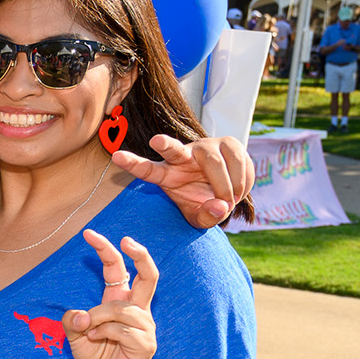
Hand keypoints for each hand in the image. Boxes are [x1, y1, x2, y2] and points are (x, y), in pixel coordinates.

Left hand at [63, 229, 157, 358]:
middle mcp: (138, 310)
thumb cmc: (95, 357)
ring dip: (98, 317)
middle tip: (126, 240)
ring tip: (88, 331)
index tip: (89, 234)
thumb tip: (79, 314)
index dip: (107, 250)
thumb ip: (71, 320)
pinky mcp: (147, 343)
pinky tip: (96, 340)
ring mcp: (146, 326)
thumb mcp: (74, 335)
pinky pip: (122, 329)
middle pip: (149, 275)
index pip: (119, 270)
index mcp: (121, 302)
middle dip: (141, 255)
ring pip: (121, 308)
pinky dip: (103, 332)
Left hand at [115, 133, 251, 228]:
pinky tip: (240, 191)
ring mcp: (206, 146)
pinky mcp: (229, 142)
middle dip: (166, 145)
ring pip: (215, 163)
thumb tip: (221, 205)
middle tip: (156, 140)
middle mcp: (183, 156)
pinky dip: (243, 182)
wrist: (226, 191)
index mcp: (167, 174)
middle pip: (174, 150)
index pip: (147, 169)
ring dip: (227, 186)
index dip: (133, 163)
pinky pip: (239, 162)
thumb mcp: (201, 218)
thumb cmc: (204, 203)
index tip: (116, 156)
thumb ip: (206, 216)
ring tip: (231, 201)